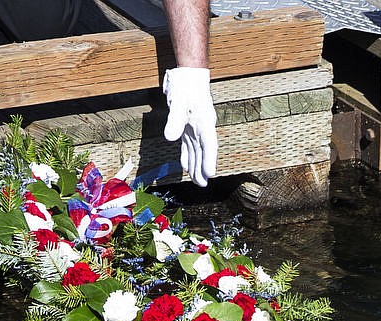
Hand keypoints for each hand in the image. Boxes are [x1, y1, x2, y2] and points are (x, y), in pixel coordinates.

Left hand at [163, 67, 217, 186]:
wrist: (188, 74)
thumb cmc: (186, 86)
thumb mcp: (179, 102)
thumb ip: (175, 121)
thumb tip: (170, 138)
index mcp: (204, 121)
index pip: (209, 144)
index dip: (209, 160)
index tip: (210, 174)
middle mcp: (203, 126)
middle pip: (204, 151)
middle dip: (203, 168)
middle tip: (203, 184)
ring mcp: (196, 127)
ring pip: (197, 150)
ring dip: (196, 165)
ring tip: (197, 180)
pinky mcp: (189, 126)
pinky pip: (190, 145)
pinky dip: (188, 156)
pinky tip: (186, 166)